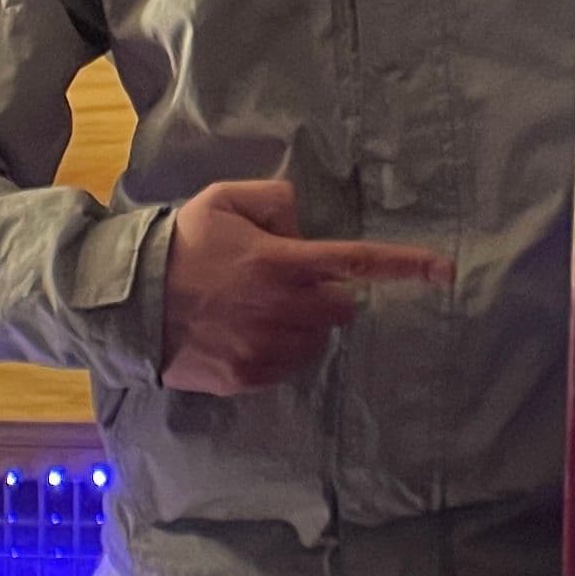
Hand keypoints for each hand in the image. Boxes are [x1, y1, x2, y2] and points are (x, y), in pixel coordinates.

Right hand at [160, 178, 453, 395]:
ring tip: (260, 309)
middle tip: (287, 283)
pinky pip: (289, 366)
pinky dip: (280, 350)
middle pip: (342, 308)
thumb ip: (273, 199)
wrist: (130, 303)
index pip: (356, 263)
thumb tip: (302, 219)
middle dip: (327, 294)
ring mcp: (266, 347)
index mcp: (280, 261)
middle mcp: (281, 308)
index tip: (444, 270)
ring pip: (318, 340)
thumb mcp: (222, 200)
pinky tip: (246, 333)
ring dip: (304, 324)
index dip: (404, 266)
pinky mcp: (249, 376)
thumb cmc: (181, 245)